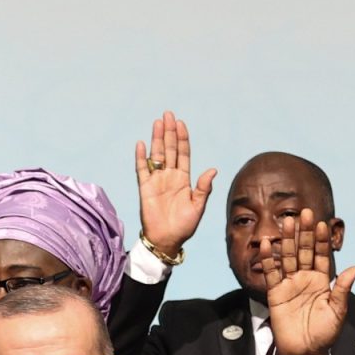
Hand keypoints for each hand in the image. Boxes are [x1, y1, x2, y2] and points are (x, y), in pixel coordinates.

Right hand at [135, 111, 216, 259]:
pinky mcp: (145, 188)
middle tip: (168, 114)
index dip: (182, 138)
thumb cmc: (184, 226)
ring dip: (157, 139)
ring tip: (157, 123)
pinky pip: (142, 169)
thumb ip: (204, 188)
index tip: (181, 123)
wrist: (166, 240)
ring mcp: (156, 181)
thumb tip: (213, 170)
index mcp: (184, 179)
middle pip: (170, 149)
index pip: (183, 153)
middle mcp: (170, 176)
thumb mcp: (198, 207)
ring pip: (157, 155)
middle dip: (169, 132)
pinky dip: (141, 157)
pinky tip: (141, 144)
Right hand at [261, 210, 354, 354]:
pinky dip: (268, 258)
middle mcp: (305, 278)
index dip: (321, 240)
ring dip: (287, 240)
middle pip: (304, 250)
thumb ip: (342, 289)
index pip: (321, 255)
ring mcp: (290, 284)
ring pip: (288, 257)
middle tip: (304, 213)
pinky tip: (266, 243)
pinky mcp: (275, 293)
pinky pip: (271, 272)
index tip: (321, 223)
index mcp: (322, 281)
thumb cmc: (324, 334)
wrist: (304, 352)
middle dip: (304, 233)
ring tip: (287, 222)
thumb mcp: (337, 312)